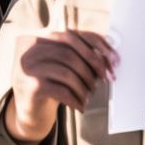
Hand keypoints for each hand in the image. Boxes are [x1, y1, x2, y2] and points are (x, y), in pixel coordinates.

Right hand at [4, 30, 116, 144]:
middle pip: (69, 52)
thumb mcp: (65, 65)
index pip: (71, 34)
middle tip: (107, 79)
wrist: (31, 111)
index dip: (96, 45)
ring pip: (66, 73)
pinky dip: (76, 99)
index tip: (114, 59)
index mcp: (40, 38)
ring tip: (89, 95)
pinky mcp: (32, 87)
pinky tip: (81, 106)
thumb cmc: (54, 83)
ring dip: (85, 86)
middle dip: (93, 66)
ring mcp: (30, 68)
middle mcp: (32, 50)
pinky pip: (62, 91)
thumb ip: (81, 56)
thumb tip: (109, 57)